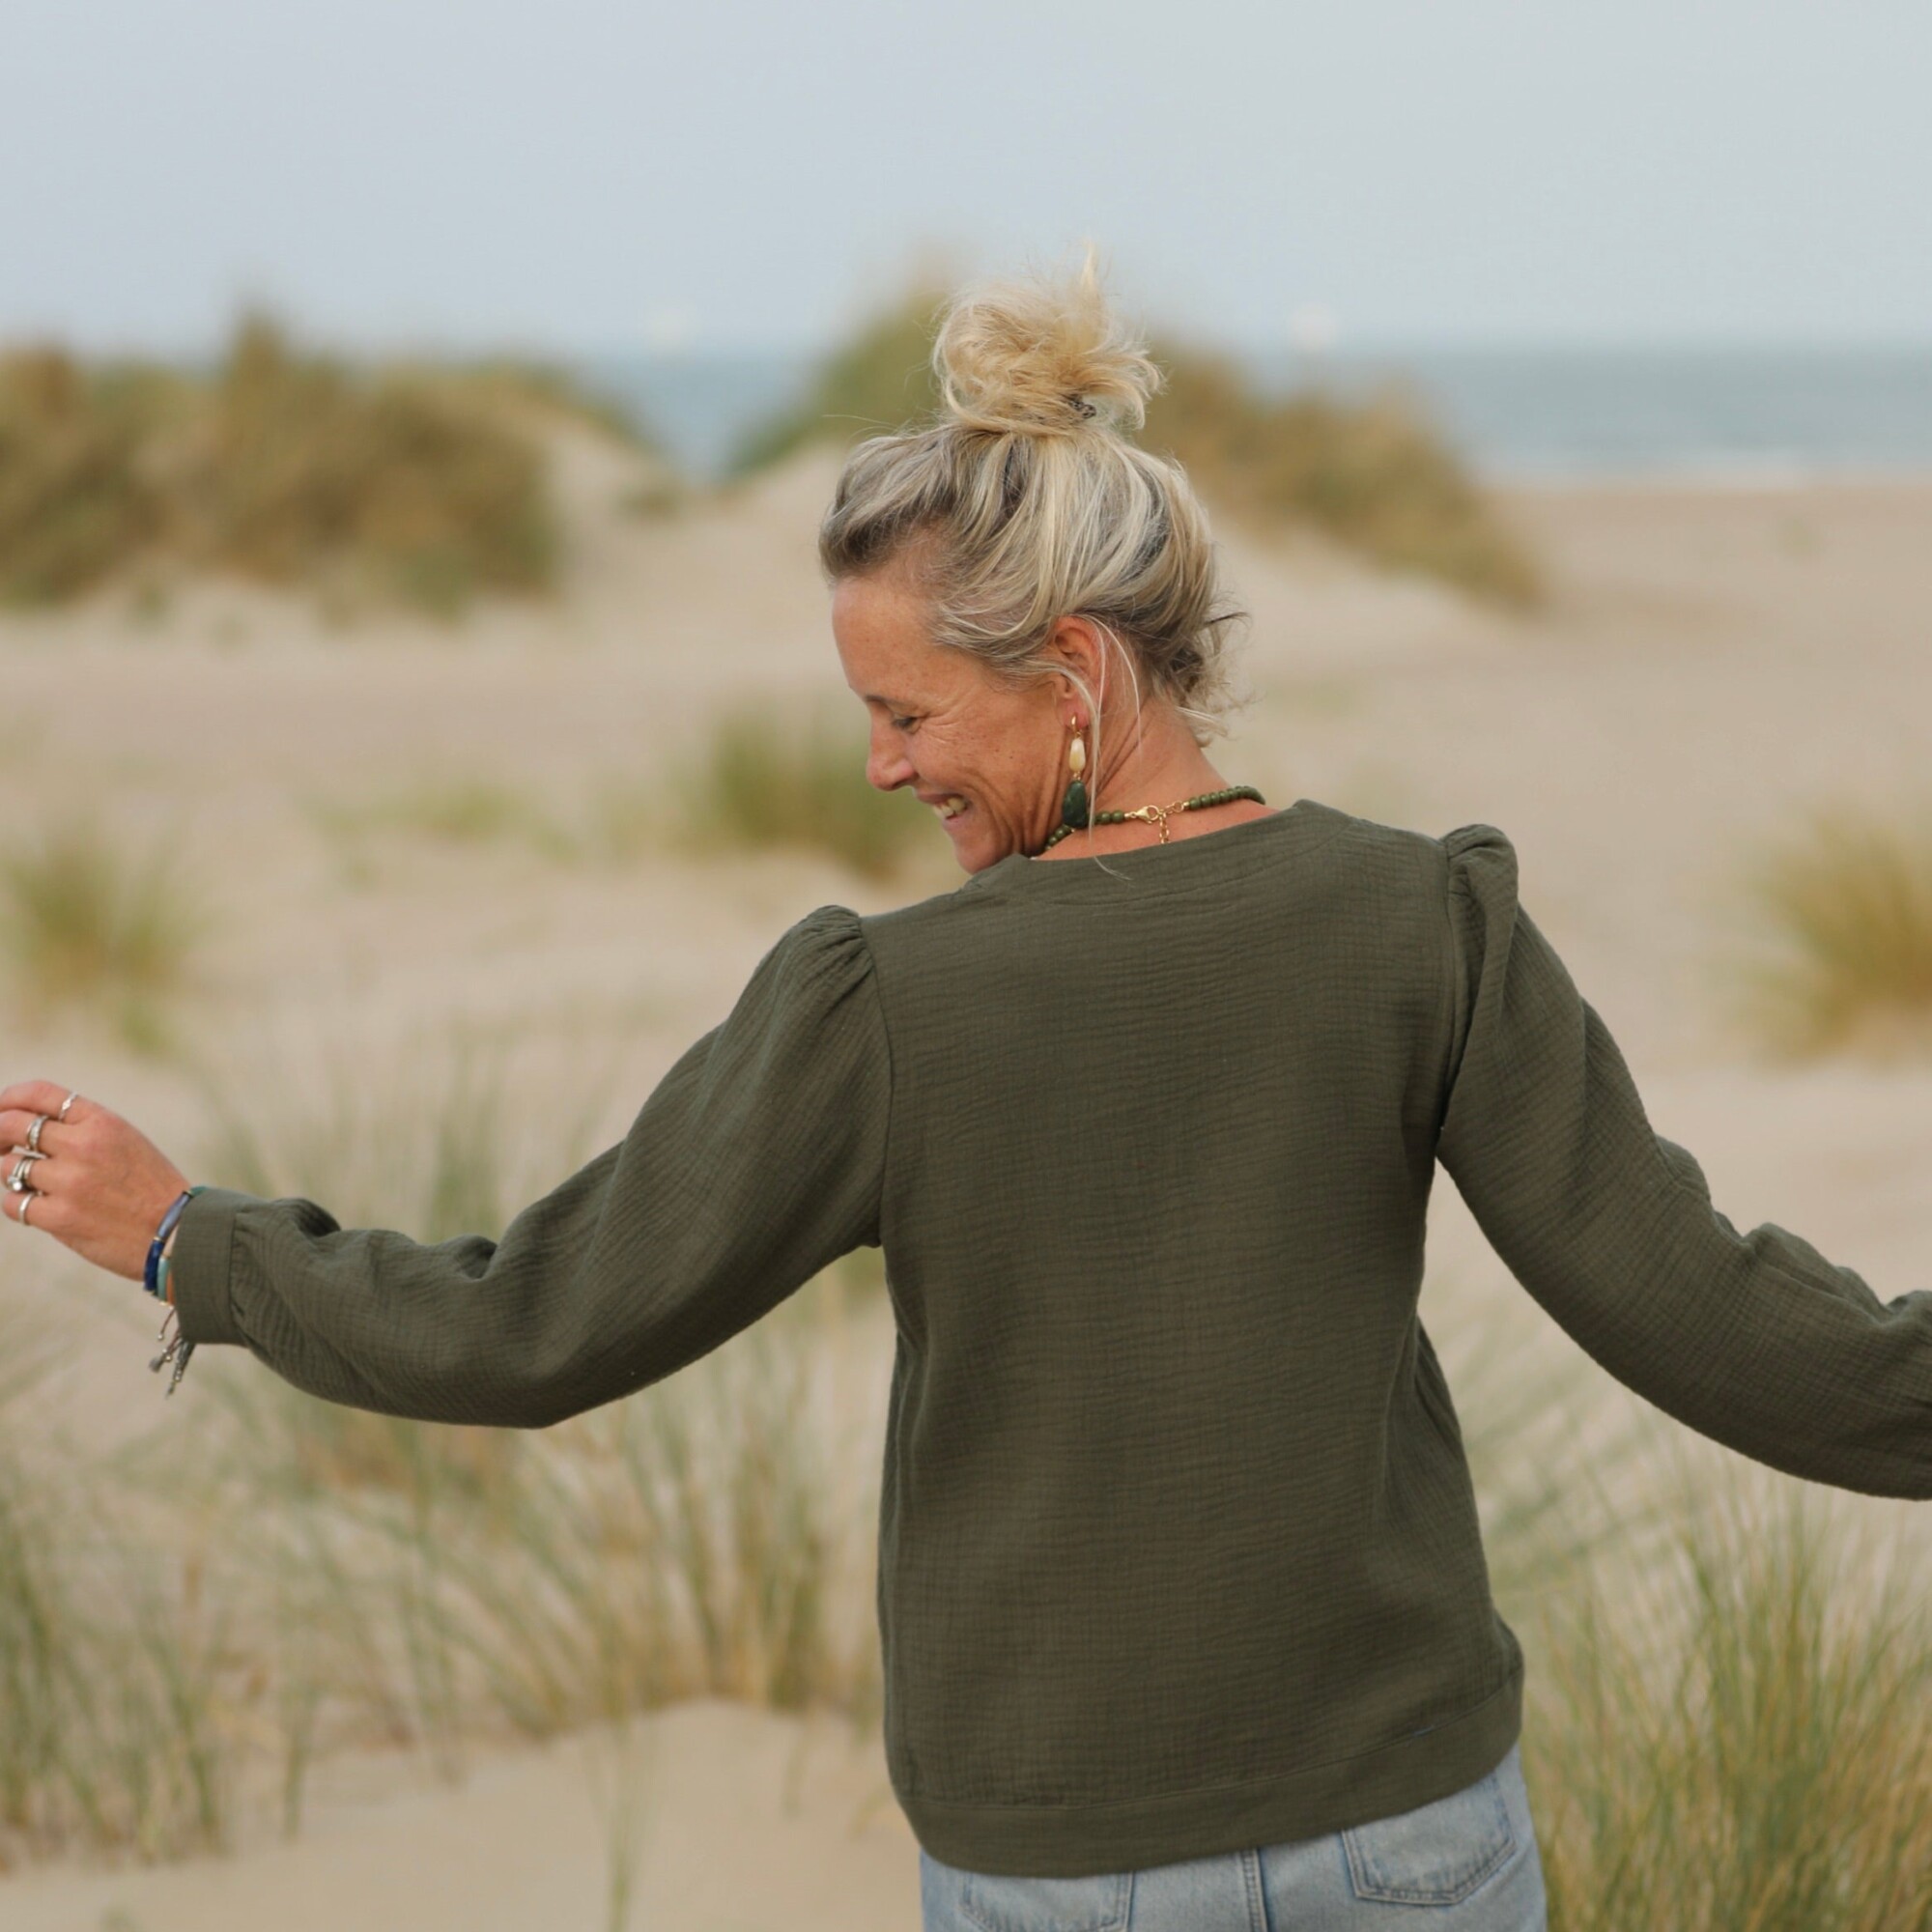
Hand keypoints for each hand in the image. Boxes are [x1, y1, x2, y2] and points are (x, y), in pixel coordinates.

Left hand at [1, 1080, 191, 1281]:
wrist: (177, 1232)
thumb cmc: (150, 1187)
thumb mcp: (125, 1142)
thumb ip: (83, 1129)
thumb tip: (27, 1124)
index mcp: (103, 1122)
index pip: (40, 1094)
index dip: (9, 1098)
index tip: (1, 1109)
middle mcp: (83, 1146)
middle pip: (12, 1125)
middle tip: (2, 1145)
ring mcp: (69, 1182)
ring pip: (8, 1166)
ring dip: (12, 1172)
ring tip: (31, 1181)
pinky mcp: (59, 1217)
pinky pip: (13, 1202)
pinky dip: (18, 1203)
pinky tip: (37, 1206)